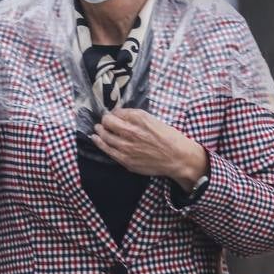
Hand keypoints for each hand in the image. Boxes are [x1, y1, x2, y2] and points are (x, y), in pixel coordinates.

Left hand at [90, 107, 206, 189]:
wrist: (177, 158)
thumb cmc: (169, 137)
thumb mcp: (153, 120)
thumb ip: (135, 116)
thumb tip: (119, 113)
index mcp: (139, 119)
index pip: (117, 113)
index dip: (113, 113)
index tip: (113, 115)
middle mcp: (131, 132)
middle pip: (108, 123)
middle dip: (104, 121)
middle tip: (103, 121)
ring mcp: (127, 147)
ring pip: (105, 136)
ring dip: (99, 131)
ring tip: (97, 129)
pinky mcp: (126, 160)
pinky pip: (107, 150)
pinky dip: (99, 143)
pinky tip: (95, 139)